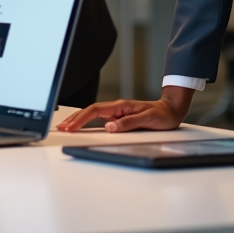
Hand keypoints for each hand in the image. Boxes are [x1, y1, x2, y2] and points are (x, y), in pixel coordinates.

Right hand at [57, 86, 193, 132]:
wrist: (171, 110)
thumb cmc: (162, 115)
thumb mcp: (147, 120)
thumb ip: (128, 123)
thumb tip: (110, 127)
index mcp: (120, 107)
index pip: (95, 111)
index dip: (81, 119)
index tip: (71, 126)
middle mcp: (117, 108)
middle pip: (90, 111)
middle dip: (74, 119)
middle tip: (62, 127)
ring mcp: (117, 112)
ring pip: (93, 114)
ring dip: (79, 120)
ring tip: (67, 126)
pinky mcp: (120, 117)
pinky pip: (99, 118)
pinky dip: (88, 122)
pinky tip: (83, 126)